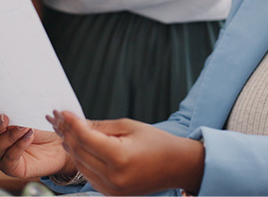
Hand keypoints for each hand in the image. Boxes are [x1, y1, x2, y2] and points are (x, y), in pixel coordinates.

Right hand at [0, 113, 70, 178]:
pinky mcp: (14, 168)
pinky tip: (29, 137)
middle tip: (8, 120)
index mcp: (6, 131)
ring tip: (26, 128)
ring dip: (10, 136)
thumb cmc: (48, 130)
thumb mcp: (36, 122)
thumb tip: (15, 115)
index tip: (5, 116)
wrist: (62, 144)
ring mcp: (6, 157)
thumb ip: (24, 120)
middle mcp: (3, 144)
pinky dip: (18, 147)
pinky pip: (10, 159)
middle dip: (0, 128)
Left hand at [48, 111, 204, 195]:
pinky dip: (81, 159)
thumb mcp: (131, 127)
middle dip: (67, 133)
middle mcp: (112, 177)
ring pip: (80, 165)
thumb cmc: (158, 143)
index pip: (86, 138)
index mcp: (119, 157)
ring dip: (71, 146)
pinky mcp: (109, 193)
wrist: (176, 166)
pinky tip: (78, 146)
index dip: (73, 124)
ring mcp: (109, 188)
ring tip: (64, 130)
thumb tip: (80, 122)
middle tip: (59, 118)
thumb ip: (103, 126)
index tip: (64, 112)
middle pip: (79, 153)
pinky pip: (88, 174)